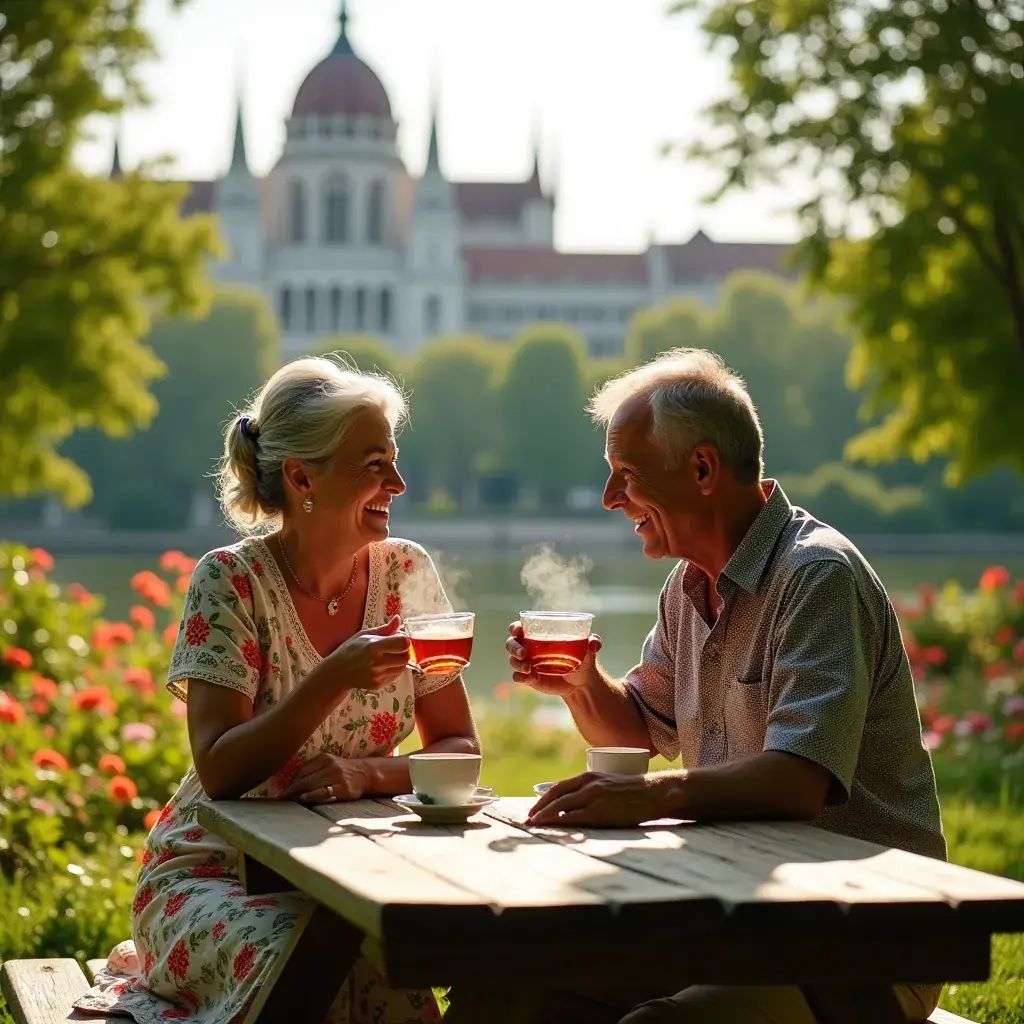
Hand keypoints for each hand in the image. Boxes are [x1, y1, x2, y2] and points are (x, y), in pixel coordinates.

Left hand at [281, 752, 369, 803]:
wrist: (365, 774)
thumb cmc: (342, 772)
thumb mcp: (328, 765)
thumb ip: (313, 771)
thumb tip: (291, 786)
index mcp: (323, 757)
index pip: (301, 771)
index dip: (290, 783)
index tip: (281, 793)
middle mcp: (329, 765)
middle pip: (304, 779)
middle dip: (290, 791)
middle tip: (280, 800)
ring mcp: (336, 776)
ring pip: (311, 785)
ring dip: (297, 795)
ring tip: (288, 803)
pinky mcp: (342, 787)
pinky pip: (322, 792)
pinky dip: (311, 796)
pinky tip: (303, 800)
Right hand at [325, 615, 410, 692]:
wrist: (338, 672)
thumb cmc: (351, 650)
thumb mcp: (364, 635)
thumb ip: (384, 629)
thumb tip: (398, 619)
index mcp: (374, 646)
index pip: (403, 643)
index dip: (404, 639)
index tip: (398, 638)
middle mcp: (377, 662)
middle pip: (405, 657)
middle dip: (403, 651)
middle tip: (395, 648)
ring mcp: (378, 675)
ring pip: (402, 667)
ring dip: (399, 661)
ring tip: (387, 656)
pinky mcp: (379, 684)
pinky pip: (395, 675)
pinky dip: (393, 669)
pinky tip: (382, 665)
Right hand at [505, 621, 601, 697]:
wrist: (582, 683)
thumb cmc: (583, 659)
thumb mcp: (589, 649)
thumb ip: (593, 642)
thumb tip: (594, 643)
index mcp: (539, 635)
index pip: (520, 628)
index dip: (515, 628)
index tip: (518, 631)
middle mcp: (530, 648)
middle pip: (511, 644)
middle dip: (513, 647)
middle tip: (523, 653)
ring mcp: (528, 664)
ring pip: (513, 661)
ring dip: (517, 663)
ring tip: (529, 668)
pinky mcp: (530, 678)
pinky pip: (518, 677)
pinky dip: (521, 677)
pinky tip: (531, 677)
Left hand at [527, 770, 680, 826]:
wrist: (654, 792)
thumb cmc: (633, 791)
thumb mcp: (607, 783)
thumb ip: (591, 791)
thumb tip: (574, 805)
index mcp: (589, 776)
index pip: (559, 787)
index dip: (544, 799)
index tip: (534, 810)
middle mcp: (588, 784)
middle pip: (556, 796)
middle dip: (539, 809)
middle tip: (528, 820)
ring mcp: (594, 797)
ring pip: (562, 807)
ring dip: (546, 816)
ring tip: (535, 826)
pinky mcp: (602, 812)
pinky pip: (575, 818)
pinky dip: (561, 822)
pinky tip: (554, 828)